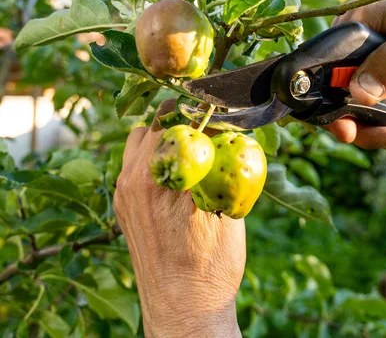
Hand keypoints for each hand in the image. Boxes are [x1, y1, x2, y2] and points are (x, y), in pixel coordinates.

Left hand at [113, 99, 243, 337]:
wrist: (183, 310)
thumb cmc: (211, 266)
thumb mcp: (226, 209)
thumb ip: (221, 166)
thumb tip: (226, 133)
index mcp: (157, 177)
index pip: (177, 118)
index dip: (203, 111)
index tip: (222, 113)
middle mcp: (132, 180)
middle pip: (155, 123)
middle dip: (185, 120)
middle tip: (212, 130)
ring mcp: (123, 194)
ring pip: (139, 141)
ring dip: (166, 137)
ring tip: (194, 150)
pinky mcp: (122, 207)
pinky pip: (134, 164)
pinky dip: (155, 157)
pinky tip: (178, 174)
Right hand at [327, 0, 385, 152]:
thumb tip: (360, 94)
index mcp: (355, 23)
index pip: (322, 67)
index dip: (325, 102)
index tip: (347, 129)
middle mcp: (351, 42)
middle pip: (332, 91)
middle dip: (352, 122)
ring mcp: (363, 58)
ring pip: (349, 102)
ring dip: (368, 128)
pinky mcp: (376, 71)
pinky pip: (367, 101)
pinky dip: (378, 122)